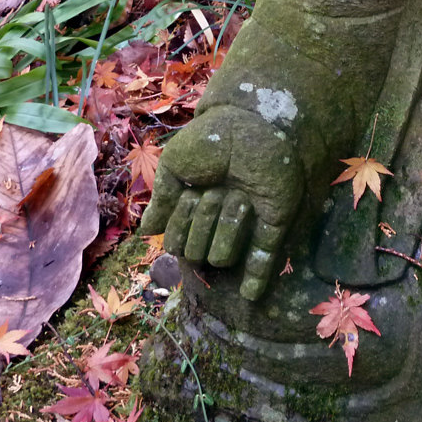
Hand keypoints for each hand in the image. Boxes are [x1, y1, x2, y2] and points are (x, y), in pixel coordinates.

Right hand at [140, 105, 304, 299]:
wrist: (251, 123)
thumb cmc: (210, 139)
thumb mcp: (175, 165)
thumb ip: (163, 198)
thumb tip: (146, 232)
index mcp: (195, 208)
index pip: (175, 243)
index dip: (178, 227)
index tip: (189, 197)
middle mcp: (219, 220)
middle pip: (196, 252)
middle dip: (202, 222)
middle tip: (216, 191)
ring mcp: (248, 223)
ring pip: (224, 256)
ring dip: (227, 227)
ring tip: (239, 196)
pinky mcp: (275, 220)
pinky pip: (265, 257)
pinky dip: (258, 278)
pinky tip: (250, 297)